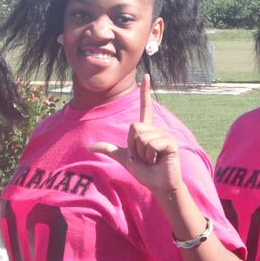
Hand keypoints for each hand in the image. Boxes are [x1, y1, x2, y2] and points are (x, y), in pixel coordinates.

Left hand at [89, 75, 183, 193]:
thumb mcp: (124, 158)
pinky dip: (150, 156)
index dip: (144, 92)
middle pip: (134, 128)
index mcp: (146, 130)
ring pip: (142, 137)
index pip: (144, 107)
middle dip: (134, 146)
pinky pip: (151, 144)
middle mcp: (156, 129)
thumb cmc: (145, 172)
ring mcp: (164, 135)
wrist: (159, 185)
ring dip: (142, 153)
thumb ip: (109, 149)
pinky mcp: (170, 143)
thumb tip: (89, 147)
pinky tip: (158, 160)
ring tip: (152, 160)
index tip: (145, 75)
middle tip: (144, 157)